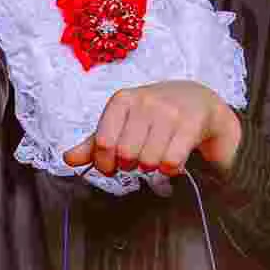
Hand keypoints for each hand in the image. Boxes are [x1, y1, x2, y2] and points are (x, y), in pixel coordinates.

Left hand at [63, 81, 241, 177]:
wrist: (200, 101)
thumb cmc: (156, 115)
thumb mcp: (123, 123)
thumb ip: (95, 143)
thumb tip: (69, 159)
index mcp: (122, 100)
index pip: (103, 143)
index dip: (105, 163)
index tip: (113, 166)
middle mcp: (145, 101)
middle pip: (126, 154)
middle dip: (131, 165)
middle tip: (140, 158)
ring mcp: (170, 112)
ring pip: (149, 160)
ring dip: (153, 167)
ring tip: (158, 155)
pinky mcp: (192, 124)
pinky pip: (172, 162)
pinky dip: (171, 169)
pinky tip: (174, 157)